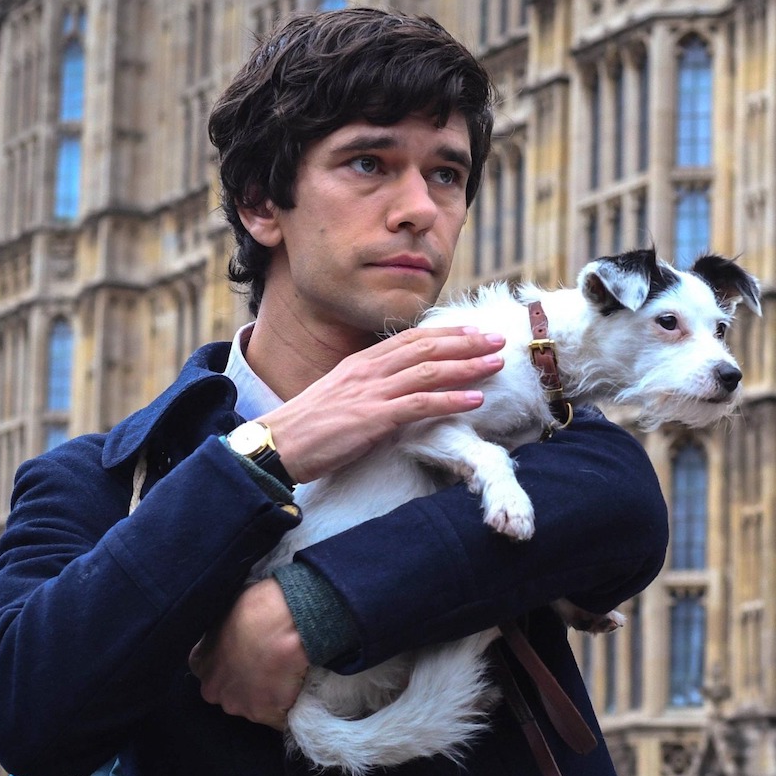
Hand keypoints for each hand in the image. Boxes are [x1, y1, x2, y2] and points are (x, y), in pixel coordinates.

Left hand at [189, 578, 308, 728]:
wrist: (284, 620)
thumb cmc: (257, 605)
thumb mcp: (228, 610)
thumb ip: (223, 631)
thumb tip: (233, 631)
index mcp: (200, 662)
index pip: (211, 670)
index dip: (231, 663)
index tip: (247, 655)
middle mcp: (213, 689)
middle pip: (230, 693)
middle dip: (246, 683)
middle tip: (269, 664)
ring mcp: (239, 705)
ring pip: (254, 706)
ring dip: (268, 695)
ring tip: (287, 674)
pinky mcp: (265, 714)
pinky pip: (278, 717)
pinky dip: (287, 706)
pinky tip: (297, 688)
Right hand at [265, 326, 504, 482]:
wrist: (278, 445)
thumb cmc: (308, 426)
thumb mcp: (341, 395)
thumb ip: (369, 387)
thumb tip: (397, 388)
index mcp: (361, 362)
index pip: (410, 338)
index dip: (445, 333)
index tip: (473, 331)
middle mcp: (369, 370)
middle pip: (426, 347)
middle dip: (465, 342)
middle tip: (497, 339)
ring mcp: (371, 392)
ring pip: (428, 371)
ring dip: (467, 366)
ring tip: (496, 364)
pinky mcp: (373, 419)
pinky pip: (420, 405)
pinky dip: (450, 400)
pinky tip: (475, 400)